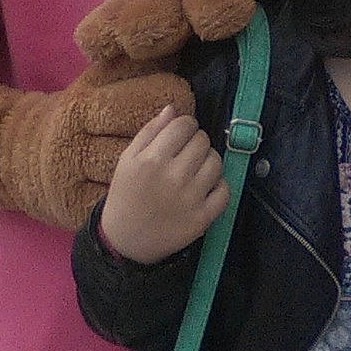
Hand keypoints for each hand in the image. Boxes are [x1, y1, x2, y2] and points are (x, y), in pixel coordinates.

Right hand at [0, 58, 195, 231]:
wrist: (13, 153)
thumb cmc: (74, 113)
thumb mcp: (94, 83)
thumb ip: (131, 66)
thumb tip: (177, 44)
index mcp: (80, 106)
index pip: (134, 103)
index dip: (166, 99)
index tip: (184, 98)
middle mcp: (73, 144)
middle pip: (134, 146)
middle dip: (167, 142)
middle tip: (187, 138)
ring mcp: (72, 180)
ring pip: (128, 180)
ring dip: (161, 173)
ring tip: (178, 164)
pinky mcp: (73, 209)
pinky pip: (118, 206)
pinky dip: (141, 200)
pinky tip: (156, 190)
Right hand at [98, 105, 230, 262]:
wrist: (125, 241)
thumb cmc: (126, 195)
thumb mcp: (127, 159)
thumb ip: (150, 132)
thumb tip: (173, 109)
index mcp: (152, 159)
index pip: (185, 125)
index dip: (185, 126)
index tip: (180, 136)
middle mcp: (173, 177)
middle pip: (203, 141)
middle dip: (196, 143)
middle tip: (185, 155)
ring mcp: (190, 198)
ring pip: (216, 162)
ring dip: (208, 161)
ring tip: (195, 170)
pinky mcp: (202, 218)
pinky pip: (225, 191)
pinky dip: (219, 186)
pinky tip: (205, 188)